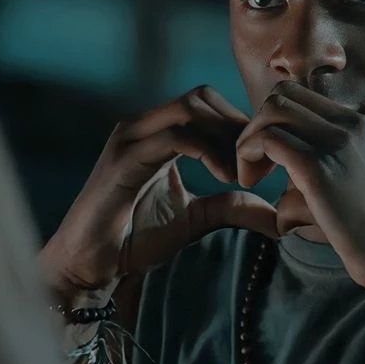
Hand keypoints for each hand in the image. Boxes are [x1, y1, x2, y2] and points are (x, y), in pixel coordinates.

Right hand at [39, 85, 278, 305]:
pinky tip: (223, 177)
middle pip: (202, 97)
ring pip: (190, 108)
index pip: (206, 103)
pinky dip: (207, 151)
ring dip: (224, 136)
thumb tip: (274, 215)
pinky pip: (174, 136)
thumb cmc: (135, 239)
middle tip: (253, 164)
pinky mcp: (124, 159)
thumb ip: (230, 207)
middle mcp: (142, 127)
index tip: (258, 160)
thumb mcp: (196, 219)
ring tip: (238, 174)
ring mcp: (130, 138)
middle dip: (235, 126)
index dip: (238, 124)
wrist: (89, 266)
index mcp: (157, 133)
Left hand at [236, 81, 364, 294]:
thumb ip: (336, 160)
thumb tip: (289, 166)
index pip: (308, 97)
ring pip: (273, 109)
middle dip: (261, 123)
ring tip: (253, 174)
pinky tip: (251, 183)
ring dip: (251, 138)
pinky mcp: (318, 166)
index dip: (282, 122)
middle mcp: (356, 122)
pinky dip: (248, 154)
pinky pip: (268, 138)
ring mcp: (339, 141)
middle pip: (286, 94)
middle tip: (259, 164)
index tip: (275, 158)